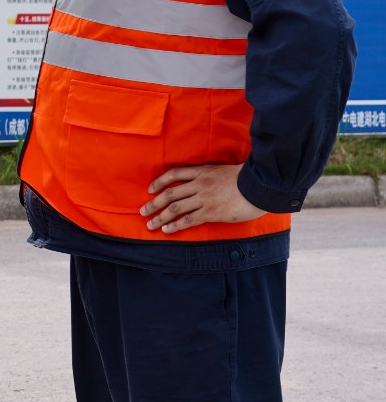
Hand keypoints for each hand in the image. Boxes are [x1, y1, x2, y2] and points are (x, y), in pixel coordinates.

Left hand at [141, 163, 267, 233]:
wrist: (260, 185)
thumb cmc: (247, 178)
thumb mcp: (224, 171)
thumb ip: (211, 176)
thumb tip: (203, 183)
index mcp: (202, 172)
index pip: (174, 174)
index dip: (159, 181)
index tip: (150, 189)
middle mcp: (199, 184)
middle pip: (170, 194)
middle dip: (154, 204)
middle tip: (143, 211)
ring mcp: (204, 198)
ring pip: (175, 208)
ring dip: (160, 217)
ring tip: (150, 224)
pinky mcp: (211, 212)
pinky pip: (188, 220)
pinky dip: (175, 225)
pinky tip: (167, 230)